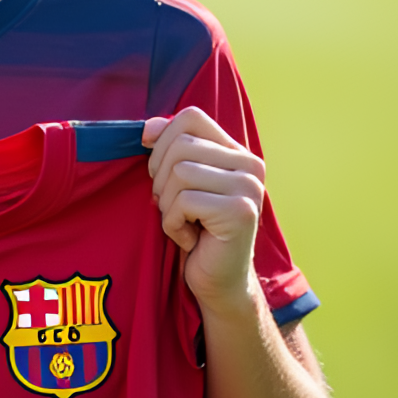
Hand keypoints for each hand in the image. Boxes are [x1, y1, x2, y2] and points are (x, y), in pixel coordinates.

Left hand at [142, 107, 265, 315]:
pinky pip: (184, 201)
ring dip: (167, 204)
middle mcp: (249, 164)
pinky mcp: (239, 212)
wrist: (219, 279)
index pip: (191, 117)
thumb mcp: (180, 181)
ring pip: (180, 172)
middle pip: (180, 145)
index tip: (158, 169)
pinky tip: (191, 238)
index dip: (163, 139)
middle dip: (161, 178)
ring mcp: (248, 187)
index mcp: (236, 152)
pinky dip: (174, 223)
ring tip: (184, 222)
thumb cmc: (195, 226)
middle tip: (173, 206)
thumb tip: (148, 128)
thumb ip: (169, 148)